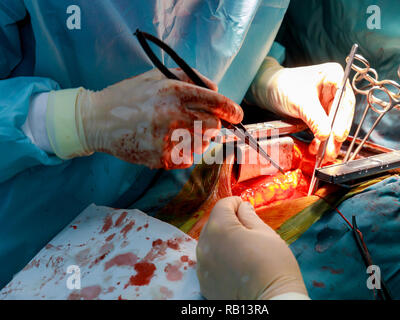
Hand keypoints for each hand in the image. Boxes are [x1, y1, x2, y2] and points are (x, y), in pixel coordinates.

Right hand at [79, 69, 242, 168]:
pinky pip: (187, 159)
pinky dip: (184, 152)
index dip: (232, 110)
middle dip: (212, 125)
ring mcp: (166, 139)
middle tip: (200, 122)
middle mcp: (172, 115)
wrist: (96, 120)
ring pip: (202, 145)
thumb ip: (189, 78)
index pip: (216, 103)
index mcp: (174, 91)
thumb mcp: (156, 76)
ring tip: (178, 132)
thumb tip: (216, 90)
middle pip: (213, 126)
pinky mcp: (160, 158)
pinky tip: (168, 142)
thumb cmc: (129, 96)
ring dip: (197, 139)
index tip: (237, 115)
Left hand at [196, 197, 307, 299]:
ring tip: (241, 248)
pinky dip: (218, 259)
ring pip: (209, 243)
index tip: (245, 207)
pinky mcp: (204, 282)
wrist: (272, 302)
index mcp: (220, 228)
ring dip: (221, 240)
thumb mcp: (266, 234)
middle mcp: (204, 245)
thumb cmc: (273, 264)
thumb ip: (249, 217)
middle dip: (227, 221)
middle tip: (246, 228)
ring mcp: (202, 266)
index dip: (235, 203)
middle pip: (213, 223)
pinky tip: (234, 265)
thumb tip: (242, 207)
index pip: (222, 205)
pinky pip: (208, 262)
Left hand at [250, 57, 354, 161]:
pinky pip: (325, 128)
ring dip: (329, 141)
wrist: (268, 89)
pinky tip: (315, 148)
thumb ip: (314, 117)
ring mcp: (329, 101)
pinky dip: (321, 140)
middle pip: (341, 114)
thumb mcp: (299, 101)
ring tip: (324, 154)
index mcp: (334, 76)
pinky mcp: (321, 113)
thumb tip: (326, 134)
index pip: (344, 101)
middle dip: (335, 135)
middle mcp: (335, 88)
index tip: (338, 135)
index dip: (343, 120)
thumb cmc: (282, 85)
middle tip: (331, 151)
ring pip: (334, 124)